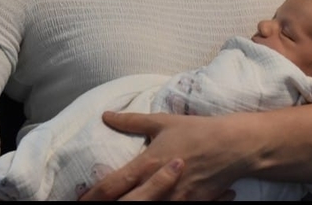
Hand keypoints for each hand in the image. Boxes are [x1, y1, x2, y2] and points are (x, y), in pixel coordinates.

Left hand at [79, 111, 243, 200]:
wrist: (232, 146)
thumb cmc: (197, 130)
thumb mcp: (164, 122)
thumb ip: (133, 121)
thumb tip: (106, 115)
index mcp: (148, 163)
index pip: (112, 185)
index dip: (92, 196)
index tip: (79, 198)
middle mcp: (157, 186)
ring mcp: (174, 201)